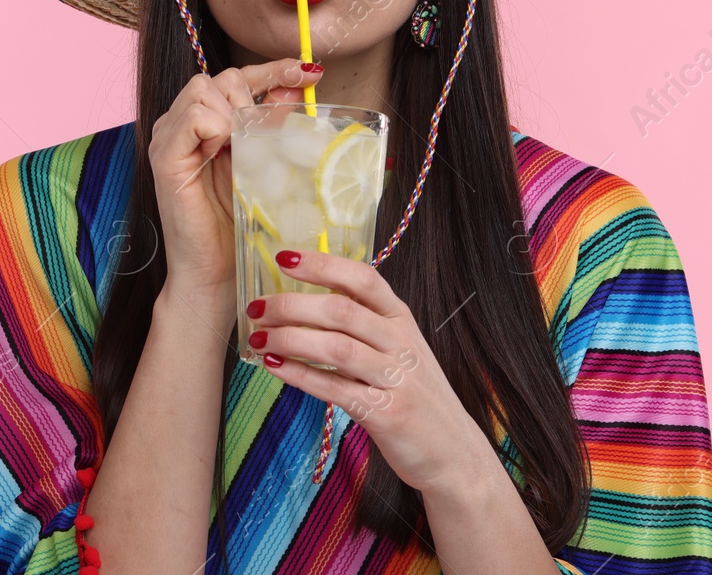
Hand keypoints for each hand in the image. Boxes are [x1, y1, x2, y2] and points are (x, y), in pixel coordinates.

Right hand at [149, 58, 323, 299]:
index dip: (274, 70)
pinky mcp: (164, 157)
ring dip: (234, 113)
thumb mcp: (266, 164)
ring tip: (242, 149)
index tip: (310, 73)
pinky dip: (215, 127)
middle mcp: (182, 126)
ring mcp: (169, 139)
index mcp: (206, 124)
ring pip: (204, 89)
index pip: (238, 78)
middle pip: (222, 78)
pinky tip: (224, 151)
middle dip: (253, 97)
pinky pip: (192, 116)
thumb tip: (298, 84)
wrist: (216, 273)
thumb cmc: (240, 226)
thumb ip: (274, 124)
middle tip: (264, 136)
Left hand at [246, 250, 488, 494]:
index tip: (284, 257)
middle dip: (291, 304)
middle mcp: (401, 343)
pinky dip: (300, 375)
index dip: (322, 265)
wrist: (455, 453)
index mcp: (401, 319)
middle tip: (256, 307)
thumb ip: (365, 326)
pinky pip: (335, 389)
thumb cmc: (416, 396)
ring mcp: (396, 379)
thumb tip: (306, 303)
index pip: (361, 278)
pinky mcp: (386, 414)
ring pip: (336, 347)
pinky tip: (275, 366)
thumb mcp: (400, 350)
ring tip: (257, 337)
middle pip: (340, 310)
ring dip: (290, 339)